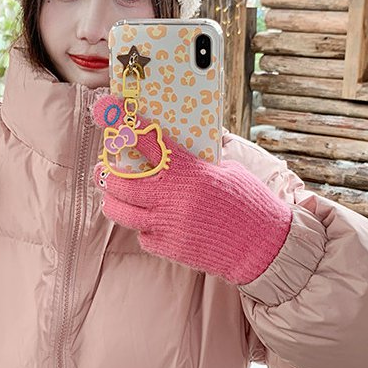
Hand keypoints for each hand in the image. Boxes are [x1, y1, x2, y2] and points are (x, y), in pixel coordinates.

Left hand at [91, 95, 292, 283]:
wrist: (262, 246)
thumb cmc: (249, 204)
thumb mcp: (227, 172)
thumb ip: (197, 163)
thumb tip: (174, 151)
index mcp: (190, 171)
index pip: (148, 142)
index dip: (127, 128)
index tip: (116, 119)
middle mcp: (173, 197)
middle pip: (120, 181)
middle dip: (107, 173)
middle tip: (105, 169)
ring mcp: (168, 224)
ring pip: (120, 212)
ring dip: (114, 201)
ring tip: (114, 196)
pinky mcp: (169, 248)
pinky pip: (142, 235)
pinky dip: (143, 228)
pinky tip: (152, 222)